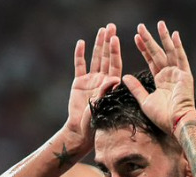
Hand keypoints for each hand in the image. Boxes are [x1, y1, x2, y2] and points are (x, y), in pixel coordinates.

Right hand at [64, 23, 121, 150]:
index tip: (115, 38)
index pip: (114, 64)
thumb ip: (107, 92)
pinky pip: (80, 65)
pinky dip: (80, 55)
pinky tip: (81, 43)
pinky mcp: (79, 82)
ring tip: (101, 30)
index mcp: (110, 85)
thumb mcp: (103, 107)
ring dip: (98, 45)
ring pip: (95, 58)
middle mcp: (102, 80)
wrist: (80, 130)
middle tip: (110, 27)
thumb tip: (115, 78)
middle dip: (108, 42)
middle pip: (106, 57)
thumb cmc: (95, 122)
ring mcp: (91, 80)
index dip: (114, 51)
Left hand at [123, 20, 195, 134]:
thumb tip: (124, 76)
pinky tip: (174, 34)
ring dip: (164, 38)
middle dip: (150, 40)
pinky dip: (178, 46)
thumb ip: (136, 88)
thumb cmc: (161, 117)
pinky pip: (181, 58)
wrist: (175, 123)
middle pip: (158, 53)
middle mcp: (170, 75)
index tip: (135, 38)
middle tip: (141, 26)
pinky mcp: (185, 75)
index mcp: (161, 81)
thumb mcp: (144, 101)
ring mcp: (178, 74)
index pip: (151, 61)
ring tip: (159, 24)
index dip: (144, 49)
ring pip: (169, 52)